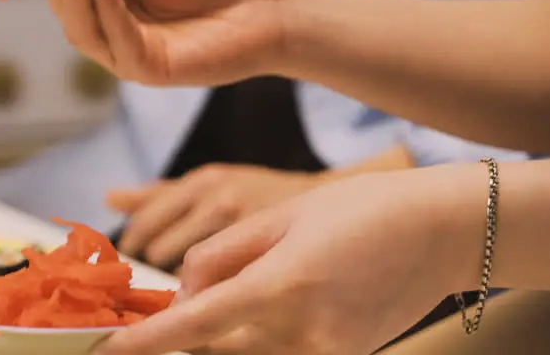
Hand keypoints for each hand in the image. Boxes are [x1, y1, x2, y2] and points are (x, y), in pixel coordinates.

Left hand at [97, 166, 483, 354]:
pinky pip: (282, 353)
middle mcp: (303, 332)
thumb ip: (219, 256)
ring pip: (245, 354)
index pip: (194, 328)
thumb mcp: (277, 216)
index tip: (107, 349)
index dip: (146, 343)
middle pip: (214, 347)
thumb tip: (184, 293)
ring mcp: (328, 353)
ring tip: (240, 286)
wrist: (441, 231)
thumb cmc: (359, 210)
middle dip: (187, 327)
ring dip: (224, 332)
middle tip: (174, 297)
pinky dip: (259, 335)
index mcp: (280, 287)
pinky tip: (275, 297)